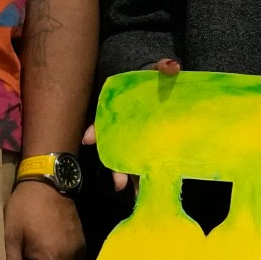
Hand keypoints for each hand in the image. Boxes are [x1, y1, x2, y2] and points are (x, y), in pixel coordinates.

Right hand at [104, 59, 181, 191]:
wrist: (165, 87)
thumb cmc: (155, 79)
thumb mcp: (156, 70)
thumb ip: (162, 67)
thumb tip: (172, 67)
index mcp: (120, 108)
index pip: (102, 120)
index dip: (94, 130)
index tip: (88, 139)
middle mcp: (123, 127)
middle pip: (112, 147)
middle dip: (113, 166)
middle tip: (119, 183)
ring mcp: (133, 139)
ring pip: (125, 160)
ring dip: (127, 177)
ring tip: (133, 193)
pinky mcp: (147, 148)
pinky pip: (140, 164)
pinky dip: (141, 178)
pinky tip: (144, 192)